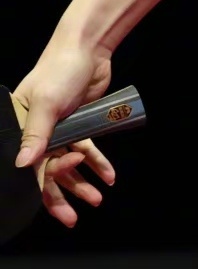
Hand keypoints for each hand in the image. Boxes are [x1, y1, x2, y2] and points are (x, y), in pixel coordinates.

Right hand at [11, 42, 117, 227]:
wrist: (88, 49)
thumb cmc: (59, 71)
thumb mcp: (47, 103)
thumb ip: (37, 135)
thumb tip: (21, 166)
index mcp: (17, 127)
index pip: (28, 164)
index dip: (42, 183)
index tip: (58, 199)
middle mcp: (35, 132)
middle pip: (46, 170)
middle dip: (60, 195)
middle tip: (72, 219)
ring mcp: (58, 129)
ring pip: (68, 163)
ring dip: (81, 182)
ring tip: (97, 200)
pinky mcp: (79, 124)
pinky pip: (86, 149)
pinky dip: (97, 163)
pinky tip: (109, 177)